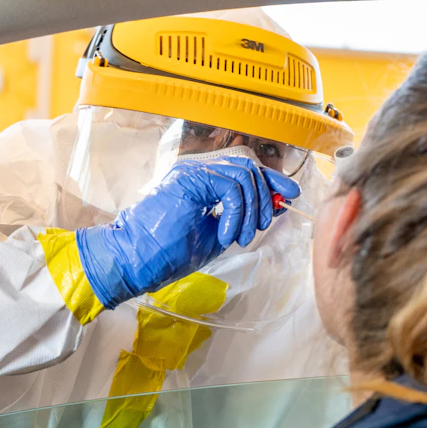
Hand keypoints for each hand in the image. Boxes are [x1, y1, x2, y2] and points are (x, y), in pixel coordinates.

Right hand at [75, 149, 300, 307]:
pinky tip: (225, 235)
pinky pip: (231, 187)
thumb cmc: (168, 253)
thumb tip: (275, 206)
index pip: (245, 170)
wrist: (135, 259)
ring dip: (250, 211)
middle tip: (260, 226)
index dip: (272, 180)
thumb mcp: (218, 234)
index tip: (291, 196)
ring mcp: (193, 172)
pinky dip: (236, 214)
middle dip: (266, 197)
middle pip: (249, 168)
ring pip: (244, 176)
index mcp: (203, 182)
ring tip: (238, 237)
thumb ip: (242, 217)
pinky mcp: (189, 179)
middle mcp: (198, 171)